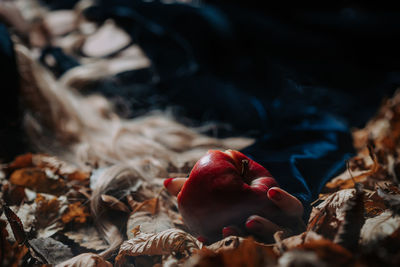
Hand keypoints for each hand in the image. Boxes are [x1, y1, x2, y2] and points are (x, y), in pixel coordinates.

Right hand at [164, 177, 304, 242]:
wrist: (264, 182)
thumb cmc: (233, 186)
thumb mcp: (212, 183)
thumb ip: (192, 184)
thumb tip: (166, 183)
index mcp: (239, 226)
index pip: (229, 238)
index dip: (216, 240)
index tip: (203, 239)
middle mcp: (261, 229)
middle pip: (253, 239)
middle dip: (240, 237)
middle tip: (228, 230)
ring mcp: (281, 222)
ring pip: (275, 231)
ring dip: (264, 228)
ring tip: (251, 220)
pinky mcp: (294, 210)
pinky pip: (293, 208)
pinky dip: (284, 202)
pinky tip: (271, 192)